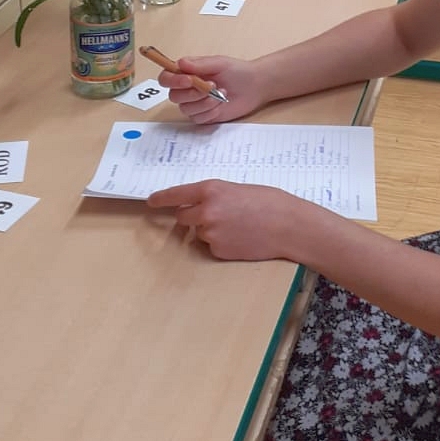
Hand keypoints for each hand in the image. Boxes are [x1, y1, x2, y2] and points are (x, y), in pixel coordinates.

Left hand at [146, 179, 307, 261]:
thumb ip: (214, 196)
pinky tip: (241, 238)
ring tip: (238, 226)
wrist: (289, 226)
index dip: (161, 199)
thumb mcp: (238, 189)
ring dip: (210, 230)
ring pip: (199, 233)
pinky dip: (222, 243)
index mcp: (210, 190)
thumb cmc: (269, 202)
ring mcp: (210, 233)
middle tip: (213, 215)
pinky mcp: (218, 251)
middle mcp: (205, 211)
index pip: (175, 195)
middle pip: (182, 217)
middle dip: (191, 217)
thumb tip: (198, 205)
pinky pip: (211, 247)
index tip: (151, 201)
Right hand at [158, 55, 266, 124]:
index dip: (172, 81)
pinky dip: (210, 112)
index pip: (167, 78)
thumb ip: (198, 64)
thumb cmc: (237, 71)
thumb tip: (179, 63)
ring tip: (221, 94)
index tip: (188, 80)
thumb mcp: (219, 63)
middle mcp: (187, 88)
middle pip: (174, 96)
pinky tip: (221, 104)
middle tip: (211, 86)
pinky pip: (198, 118)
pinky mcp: (203, 115)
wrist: (254, 86)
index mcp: (187, 72)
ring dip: (204, 103)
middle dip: (192, 93)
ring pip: (186, 109)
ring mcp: (195, 103)